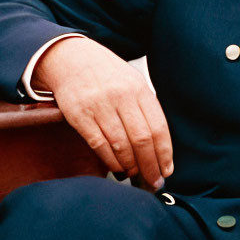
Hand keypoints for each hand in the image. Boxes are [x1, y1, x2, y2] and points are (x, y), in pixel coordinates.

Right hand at [34, 37, 172, 188]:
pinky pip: (98, 144)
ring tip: (136, 175)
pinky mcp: (79, 115)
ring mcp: (99, 106)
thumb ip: (145, 108)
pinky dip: (110, 161)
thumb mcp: (132, 82)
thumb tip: (160, 144)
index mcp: (139, 89)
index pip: (158, 127)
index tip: (167, 170)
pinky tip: (117, 168)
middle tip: (153, 181)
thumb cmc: (107, 75)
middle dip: (150, 165)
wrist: (72, 58)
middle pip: (142, 139)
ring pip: (121, 145)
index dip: (164, 153)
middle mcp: (121, 97)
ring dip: (131, 166)